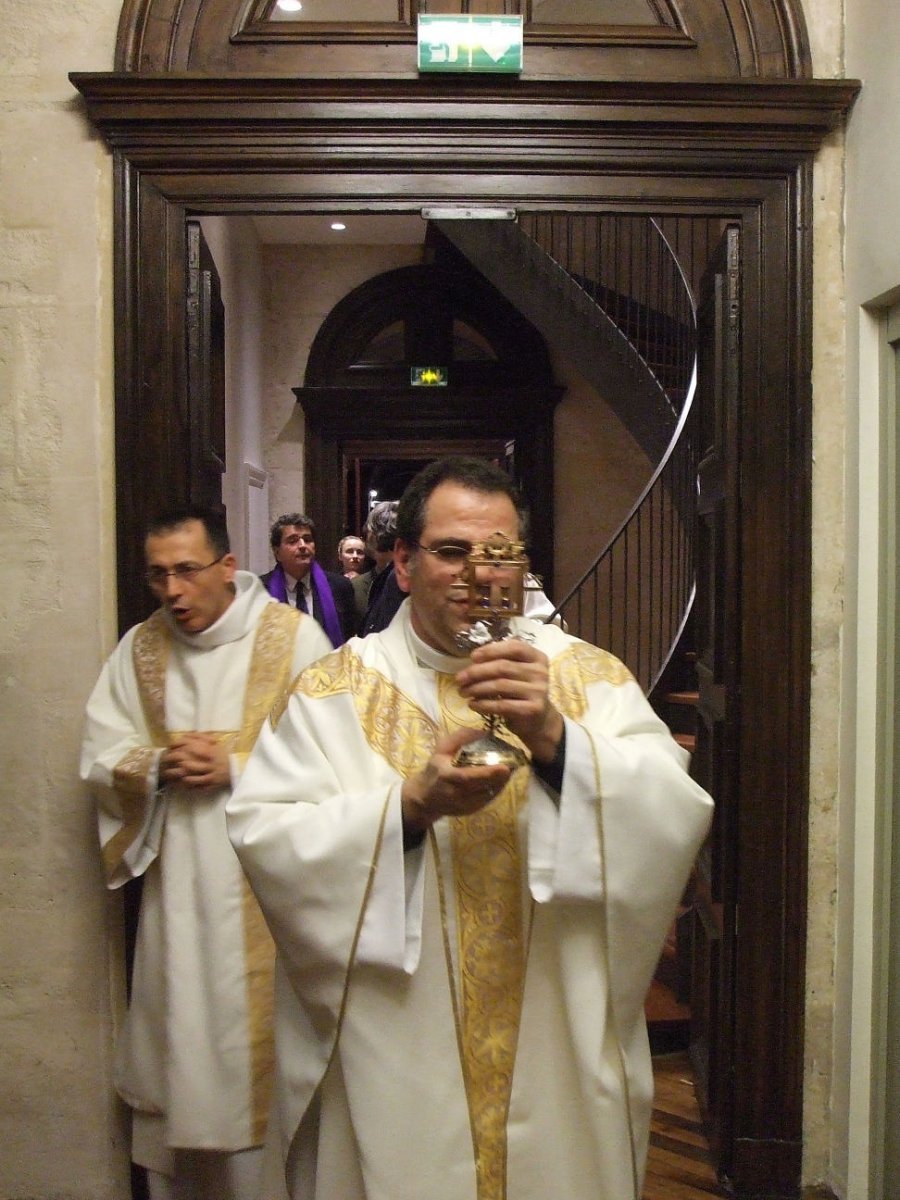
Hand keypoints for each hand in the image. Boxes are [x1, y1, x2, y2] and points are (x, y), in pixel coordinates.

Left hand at [160, 732, 230, 789]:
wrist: (238, 769)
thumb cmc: (224, 755)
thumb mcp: (216, 743)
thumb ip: (202, 738)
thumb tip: (186, 735)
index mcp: (213, 753)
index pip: (195, 748)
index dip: (182, 747)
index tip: (172, 746)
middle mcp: (211, 765)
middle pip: (191, 764)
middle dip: (178, 763)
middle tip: (167, 760)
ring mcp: (211, 776)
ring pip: (193, 777)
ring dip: (181, 776)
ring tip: (170, 773)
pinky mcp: (212, 785)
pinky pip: (198, 786)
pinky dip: (188, 785)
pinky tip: (180, 782)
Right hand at [401, 728, 512, 835]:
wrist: (425, 799)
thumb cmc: (434, 770)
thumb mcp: (441, 750)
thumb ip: (459, 738)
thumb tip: (483, 731)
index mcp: (446, 777)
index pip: (468, 777)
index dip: (487, 773)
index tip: (505, 767)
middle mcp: (456, 794)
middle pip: (483, 787)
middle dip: (501, 777)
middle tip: (513, 764)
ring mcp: (464, 805)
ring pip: (489, 794)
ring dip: (501, 782)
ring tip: (510, 769)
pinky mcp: (471, 811)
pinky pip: (489, 799)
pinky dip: (497, 788)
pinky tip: (499, 779)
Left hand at [455, 639, 563, 762]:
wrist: (538, 720)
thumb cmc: (520, 691)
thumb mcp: (515, 672)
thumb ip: (500, 661)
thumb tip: (473, 660)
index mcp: (536, 657)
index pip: (514, 647)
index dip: (491, 650)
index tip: (472, 657)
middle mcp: (540, 672)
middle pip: (503, 667)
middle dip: (477, 672)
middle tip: (459, 678)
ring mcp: (538, 691)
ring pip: (500, 685)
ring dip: (476, 688)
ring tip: (463, 692)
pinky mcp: (533, 709)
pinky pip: (502, 705)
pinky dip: (483, 705)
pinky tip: (473, 704)